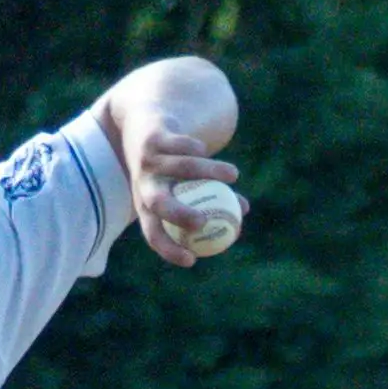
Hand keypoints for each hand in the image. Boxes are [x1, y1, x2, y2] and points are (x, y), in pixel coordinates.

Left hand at [128, 124, 245, 269]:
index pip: (153, 234)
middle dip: (179, 215)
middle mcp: (144, 186)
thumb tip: (243, 211)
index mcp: (146, 205)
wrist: (143, 128)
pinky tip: (206, 151)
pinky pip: (182, 145)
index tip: (192, 260)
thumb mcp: (186, 185)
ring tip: (233, 176)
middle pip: (158, 204)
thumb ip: (214, 198)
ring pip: (182, 167)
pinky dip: (197, 149)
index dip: (168, 250)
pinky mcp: (155, 138)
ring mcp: (148, 162)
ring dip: (210, 172)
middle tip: (204, 222)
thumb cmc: (170, 167)